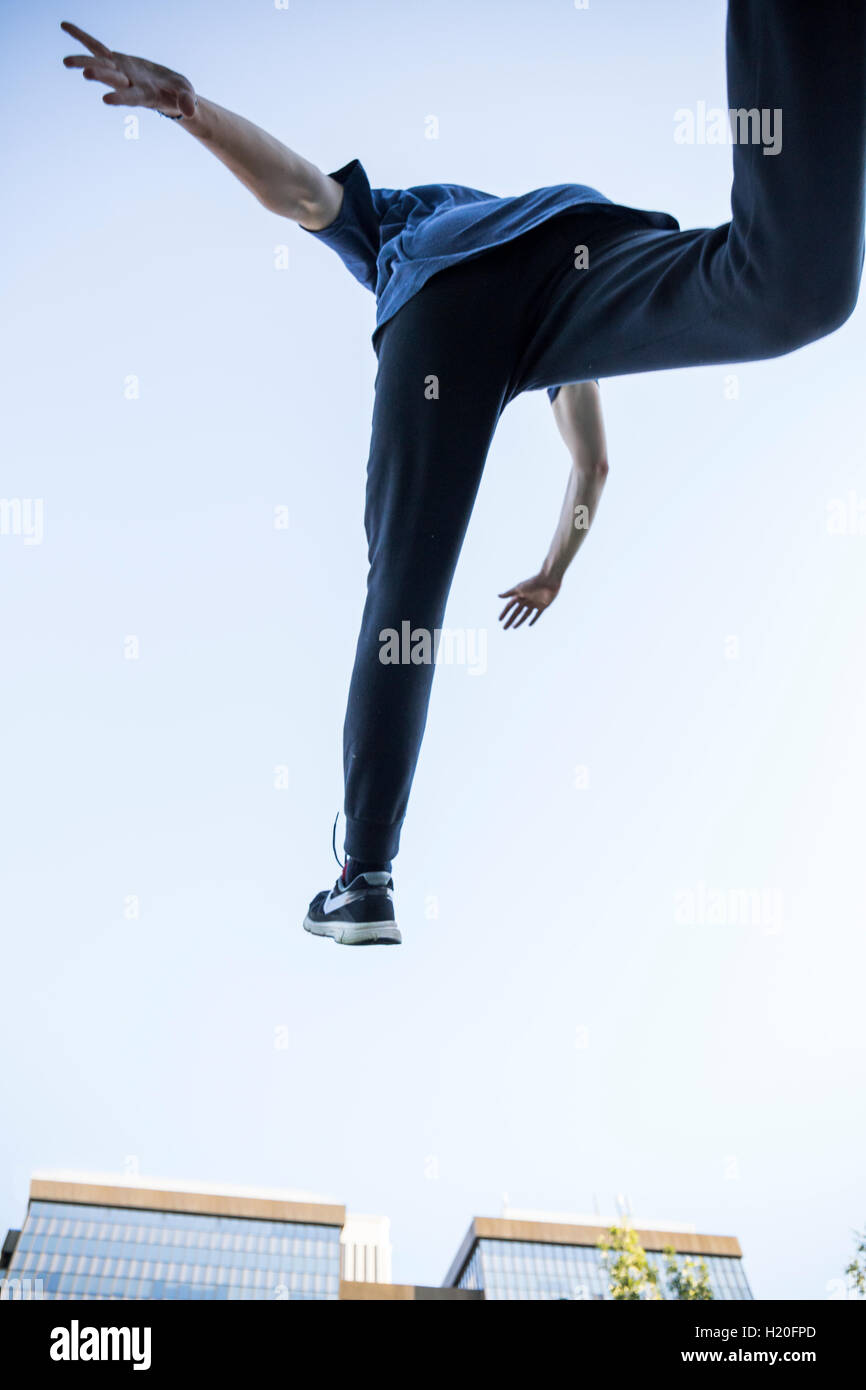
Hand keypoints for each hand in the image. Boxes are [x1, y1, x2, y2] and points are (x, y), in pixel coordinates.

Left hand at [61, 21, 196, 117]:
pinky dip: (81, 36)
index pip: (130, 97)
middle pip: (112, 79)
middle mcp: (127, 84)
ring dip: (82, 61)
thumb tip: (191, 111)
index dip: (120, 97)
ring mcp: (118, 71)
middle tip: (86, 73)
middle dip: (100, 75)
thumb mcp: (186, 96)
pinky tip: (64, 26)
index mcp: (143, 94)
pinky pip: (95, 46)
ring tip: (65, 62)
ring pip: (99, 64)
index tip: (106, 99)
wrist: (168, 90)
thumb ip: (187, 102)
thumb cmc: (179, 96)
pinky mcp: (115, 59)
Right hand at [498, 574, 560, 629]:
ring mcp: (534, 604)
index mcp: (519, 596)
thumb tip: (498, 596)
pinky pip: (537, 615)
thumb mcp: (520, 588)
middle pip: (516, 613)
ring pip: (525, 615)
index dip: (504, 613)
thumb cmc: (533, 583)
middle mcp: (526, 600)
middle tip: (504, 628)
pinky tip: (529, 624)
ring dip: (519, 621)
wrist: (548, 581)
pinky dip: (534, 619)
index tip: (499, 620)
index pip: (510, 607)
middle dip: (510, 620)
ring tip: (513, 627)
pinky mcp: (542, 606)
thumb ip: (509, 593)